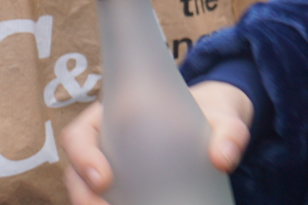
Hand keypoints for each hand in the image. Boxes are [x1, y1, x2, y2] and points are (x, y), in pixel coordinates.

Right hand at [61, 81, 252, 204]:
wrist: (219, 124)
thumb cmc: (213, 113)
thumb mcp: (224, 118)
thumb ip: (230, 133)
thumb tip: (223, 160)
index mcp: (114, 113)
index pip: (79, 134)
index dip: (82, 157)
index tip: (103, 179)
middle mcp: (105, 140)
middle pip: (76, 172)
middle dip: (83, 196)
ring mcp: (111, 164)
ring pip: (85, 190)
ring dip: (91, 204)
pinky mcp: (123, 185)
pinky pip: (106, 199)